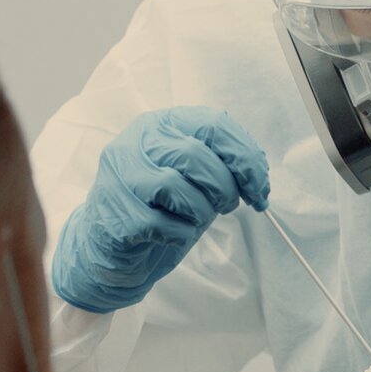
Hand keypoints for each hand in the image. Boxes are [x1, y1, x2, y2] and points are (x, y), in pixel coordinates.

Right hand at [51, 107, 270, 312]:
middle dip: (224, 187)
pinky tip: (173, 235)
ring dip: (201, 213)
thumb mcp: (194, 177)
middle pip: (196, 155)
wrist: (111, 246)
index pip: (213, 125)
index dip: (245, 158)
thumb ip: (222, 165)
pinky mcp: (116, 214)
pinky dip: (181, 235)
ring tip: (194, 220)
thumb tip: (257, 175)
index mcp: (162, 124)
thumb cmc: (159, 208)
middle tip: (228, 206)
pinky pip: (164, 225)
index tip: (259, 188)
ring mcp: (121, 177)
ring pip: (178, 188)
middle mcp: (137, 143)